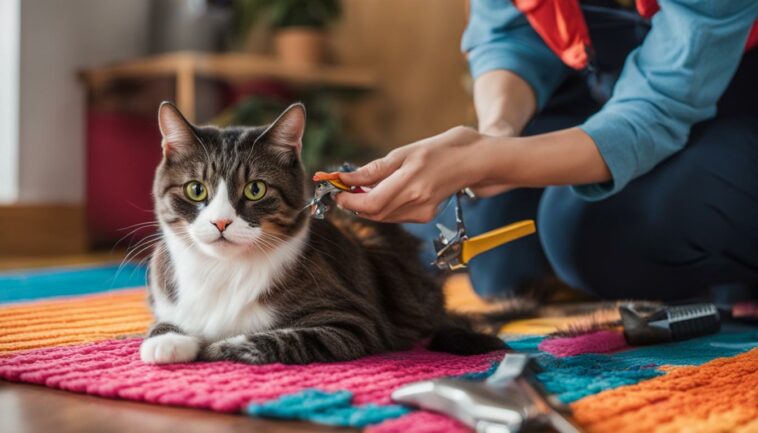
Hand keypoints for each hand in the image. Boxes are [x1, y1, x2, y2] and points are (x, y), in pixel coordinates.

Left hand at [335, 126, 489, 222]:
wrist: (473, 160)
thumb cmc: (439, 149)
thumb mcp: (404, 152)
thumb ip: (374, 169)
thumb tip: (346, 178)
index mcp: (410, 181)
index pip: (369, 204)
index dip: (348, 201)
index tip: (335, 190)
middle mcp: (417, 201)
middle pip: (373, 213)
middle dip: (354, 204)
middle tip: (344, 189)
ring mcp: (423, 212)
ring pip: (383, 216)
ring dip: (367, 206)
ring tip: (363, 188)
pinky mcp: (426, 215)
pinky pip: (396, 216)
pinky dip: (384, 206)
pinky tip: (386, 192)